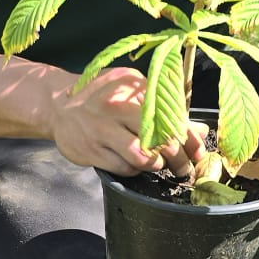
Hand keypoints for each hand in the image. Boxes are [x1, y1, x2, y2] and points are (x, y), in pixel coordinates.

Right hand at [49, 66, 203, 175]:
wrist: (58, 105)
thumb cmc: (102, 97)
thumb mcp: (134, 93)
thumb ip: (165, 110)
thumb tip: (199, 131)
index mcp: (134, 87)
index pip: (172, 116)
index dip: (190, 139)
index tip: (198, 153)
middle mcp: (117, 106)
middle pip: (161, 138)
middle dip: (179, 159)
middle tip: (183, 168)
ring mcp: (102, 129)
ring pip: (142, 157)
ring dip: (156, 165)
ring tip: (157, 164)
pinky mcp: (90, 150)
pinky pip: (123, 168)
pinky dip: (134, 170)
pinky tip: (134, 164)